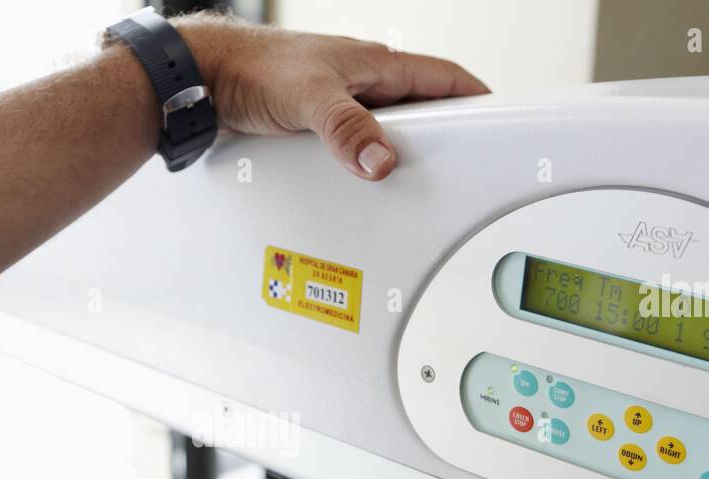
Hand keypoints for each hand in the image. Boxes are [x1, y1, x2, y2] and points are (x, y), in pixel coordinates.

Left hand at [176, 13, 488, 180]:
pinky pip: (356, 144)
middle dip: (446, 134)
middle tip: (464, 166)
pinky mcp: (316, 125)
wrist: (204, 78)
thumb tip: (382, 162)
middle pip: (420, 108)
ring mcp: (340, 103)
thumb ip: (347, 131)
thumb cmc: (252, 70)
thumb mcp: (309, 100)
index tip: (504, 119)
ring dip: (401, 152)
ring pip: (386, 129)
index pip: (445, 78)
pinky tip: (363, 183)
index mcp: (375, 66)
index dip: (477, 97)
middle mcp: (362, 82)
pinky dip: (367, 163)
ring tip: (416, 183)